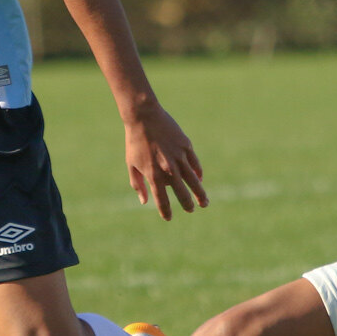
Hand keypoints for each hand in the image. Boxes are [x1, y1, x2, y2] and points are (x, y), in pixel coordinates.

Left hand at [124, 100, 205, 220]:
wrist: (144, 117)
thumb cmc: (134, 141)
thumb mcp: (131, 164)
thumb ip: (138, 184)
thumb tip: (144, 202)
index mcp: (153, 175)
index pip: (162, 200)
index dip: (166, 211)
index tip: (169, 218)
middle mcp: (168, 170)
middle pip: (182, 193)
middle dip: (187, 204)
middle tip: (191, 210)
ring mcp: (179, 158)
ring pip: (194, 181)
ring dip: (200, 193)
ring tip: (204, 202)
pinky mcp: (186, 147)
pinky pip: (195, 165)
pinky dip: (198, 174)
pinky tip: (199, 180)